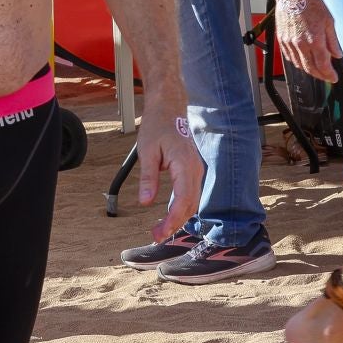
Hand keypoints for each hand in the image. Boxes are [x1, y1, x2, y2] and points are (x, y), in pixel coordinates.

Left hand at [131, 107, 203, 242]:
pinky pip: (191, 193)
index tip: (159, 232)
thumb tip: (145, 201)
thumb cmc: (158, 125)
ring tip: (161, 229)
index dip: (172, 220)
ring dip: (179, 218)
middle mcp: (195, 169)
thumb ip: (147, 178)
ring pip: (192, 201)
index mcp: (185, 164)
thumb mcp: (147, 151)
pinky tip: (170, 215)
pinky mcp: (193, 170)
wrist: (168, 107)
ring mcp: (196, 169)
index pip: (183, 200)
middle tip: (156, 235)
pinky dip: (182, 208)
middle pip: (190, 205)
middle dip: (175, 224)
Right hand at [275, 0, 342, 83]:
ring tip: (316, 68)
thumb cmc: (312, 3)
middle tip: (327, 76)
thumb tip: (337, 55)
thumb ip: (332, 41)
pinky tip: (303, 60)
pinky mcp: (282, 39)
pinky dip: (297, 62)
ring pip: (298, 65)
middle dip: (320, 76)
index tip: (334, 78)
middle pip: (310, 68)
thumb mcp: (329, 21)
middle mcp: (301, 44)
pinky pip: (289, 57)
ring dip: (308, 69)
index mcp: (315, 40)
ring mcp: (289, 43)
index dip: (329, 75)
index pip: (323, 65)